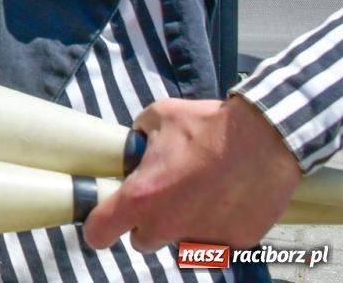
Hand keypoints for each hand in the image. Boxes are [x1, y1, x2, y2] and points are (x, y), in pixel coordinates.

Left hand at [82, 96, 300, 252]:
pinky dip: (217, 227)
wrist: (264, 137)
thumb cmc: (206, 124)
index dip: (98, 229)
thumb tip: (135, 149)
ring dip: (183, 225)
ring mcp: (202, 238)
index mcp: (141, 197)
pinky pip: (215, 242)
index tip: (102, 225)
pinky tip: (227, 200)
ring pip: (180, 242)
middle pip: (142, 241)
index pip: (99, 232)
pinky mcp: (235, 242)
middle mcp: (168, 225)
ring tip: (200, 194)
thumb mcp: (157, 118)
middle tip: (163, 198)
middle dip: (147, 223)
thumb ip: (138, 140)